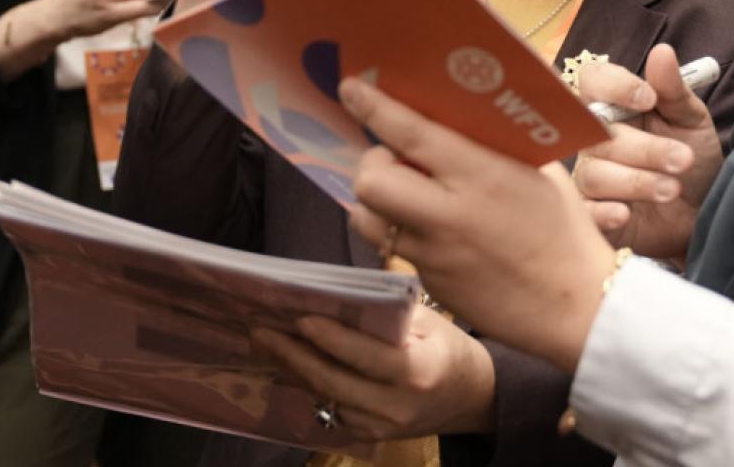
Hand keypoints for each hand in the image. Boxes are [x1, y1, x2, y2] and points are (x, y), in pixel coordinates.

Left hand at [250, 305, 495, 438]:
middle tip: (262, 329)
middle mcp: (396, 405)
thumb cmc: (450, 349)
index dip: (330, 337)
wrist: (472, 397)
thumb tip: (340, 298)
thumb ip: (390, 315)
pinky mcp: (370, 436)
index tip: (299, 318)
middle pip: (333, 380)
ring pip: (326, 395)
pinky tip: (290, 363)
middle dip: (293, 353)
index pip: (365, 355)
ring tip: (267, 342)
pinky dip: (310, 384)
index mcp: (417, 372)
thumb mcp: (431, 322)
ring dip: (294, 368)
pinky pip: (331, 408)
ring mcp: (381, 426)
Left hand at [341, 79, 618, 373]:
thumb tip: (476, 101)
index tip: (351, 88)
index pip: (413, 135)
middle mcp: (449, 214)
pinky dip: (398, 231)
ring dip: (375, 200)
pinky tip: (426, 228)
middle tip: (392, 157)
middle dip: (371, 162)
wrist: (574, 306)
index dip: (376, 109)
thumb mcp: (543, 172)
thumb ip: (501, 142)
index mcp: (483, 176)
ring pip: (369, 219)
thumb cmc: (565, 230)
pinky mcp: (429, 283)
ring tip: (400, 192)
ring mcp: (434, 254)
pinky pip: (394, 249)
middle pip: (372, 181)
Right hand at [573, 44, 723, 260]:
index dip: (615, 86)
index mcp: (615, 106)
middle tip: (683, 159)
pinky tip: (626, 214)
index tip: (648, 98)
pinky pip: (584, 212)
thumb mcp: (692, 121)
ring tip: (672, 189)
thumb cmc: (693, 157)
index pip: (593, 81)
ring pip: (595, 173)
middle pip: (598, 133)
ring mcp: (591, 176)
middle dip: (645, 148)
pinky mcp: (594, 213)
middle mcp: (595, 138)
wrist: (703, 210)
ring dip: (637, 181)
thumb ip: (674, 90)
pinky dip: (602, 213)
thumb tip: (663, 52)